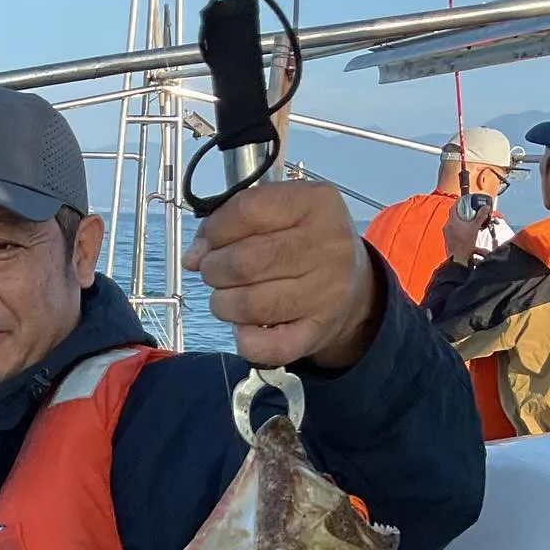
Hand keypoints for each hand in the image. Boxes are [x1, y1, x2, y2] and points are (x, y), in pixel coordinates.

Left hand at [184, 182, 379, 369]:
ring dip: (223, 304)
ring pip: (251, 305)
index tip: (205, 246)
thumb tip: (194, 256)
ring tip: (228, 298)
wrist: (355, 289)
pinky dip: (244, 339)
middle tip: (215, 273)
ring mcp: (326, 293)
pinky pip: (266, 346)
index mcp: (317, 203)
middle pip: (246, 262)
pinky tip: (245, 327)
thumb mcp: (282, 213)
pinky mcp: (317, 332)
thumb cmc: (305, 244)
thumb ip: (235, 221)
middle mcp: (328, 246)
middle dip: (214, 270)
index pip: (248, 211)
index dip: (214, 231)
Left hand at [442, 204, 487, 267]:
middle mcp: (447, 226)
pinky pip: (454, 230)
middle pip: (454, 214)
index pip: (454, 206)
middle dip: (463, 211)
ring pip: (454, 222)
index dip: (460, 201)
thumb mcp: (475, 228)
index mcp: (452, 221)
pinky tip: (467, 230)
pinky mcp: (448, 240)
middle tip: (470, 209)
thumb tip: (486, 207)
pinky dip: (460, 227)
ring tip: (470, 220)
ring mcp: (447, 233)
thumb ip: (480, 216)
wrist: (458, 259)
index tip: (465, 198)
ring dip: (462, 220)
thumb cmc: (465, 244)